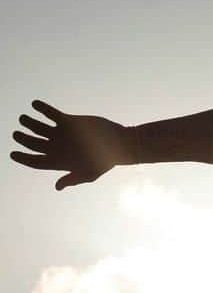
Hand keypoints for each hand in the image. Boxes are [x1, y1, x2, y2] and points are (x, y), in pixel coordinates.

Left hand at [10, 99, 134, 190]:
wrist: (119, 143)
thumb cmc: (105, 161)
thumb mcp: (90, 173)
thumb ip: (73, 178)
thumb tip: (57, 187)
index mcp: (59, 161)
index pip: (35, 161)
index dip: (23, 158)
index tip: (13, 154)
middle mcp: (57, 147)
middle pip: (32, 143)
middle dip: (22, 139)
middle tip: (16, 134)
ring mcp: (62, 134)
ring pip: (38, 127)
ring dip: (28, 122)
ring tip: (23, 118)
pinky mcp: (69, 121)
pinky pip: (51, 114)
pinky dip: (42, 108)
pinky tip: (35, 104)